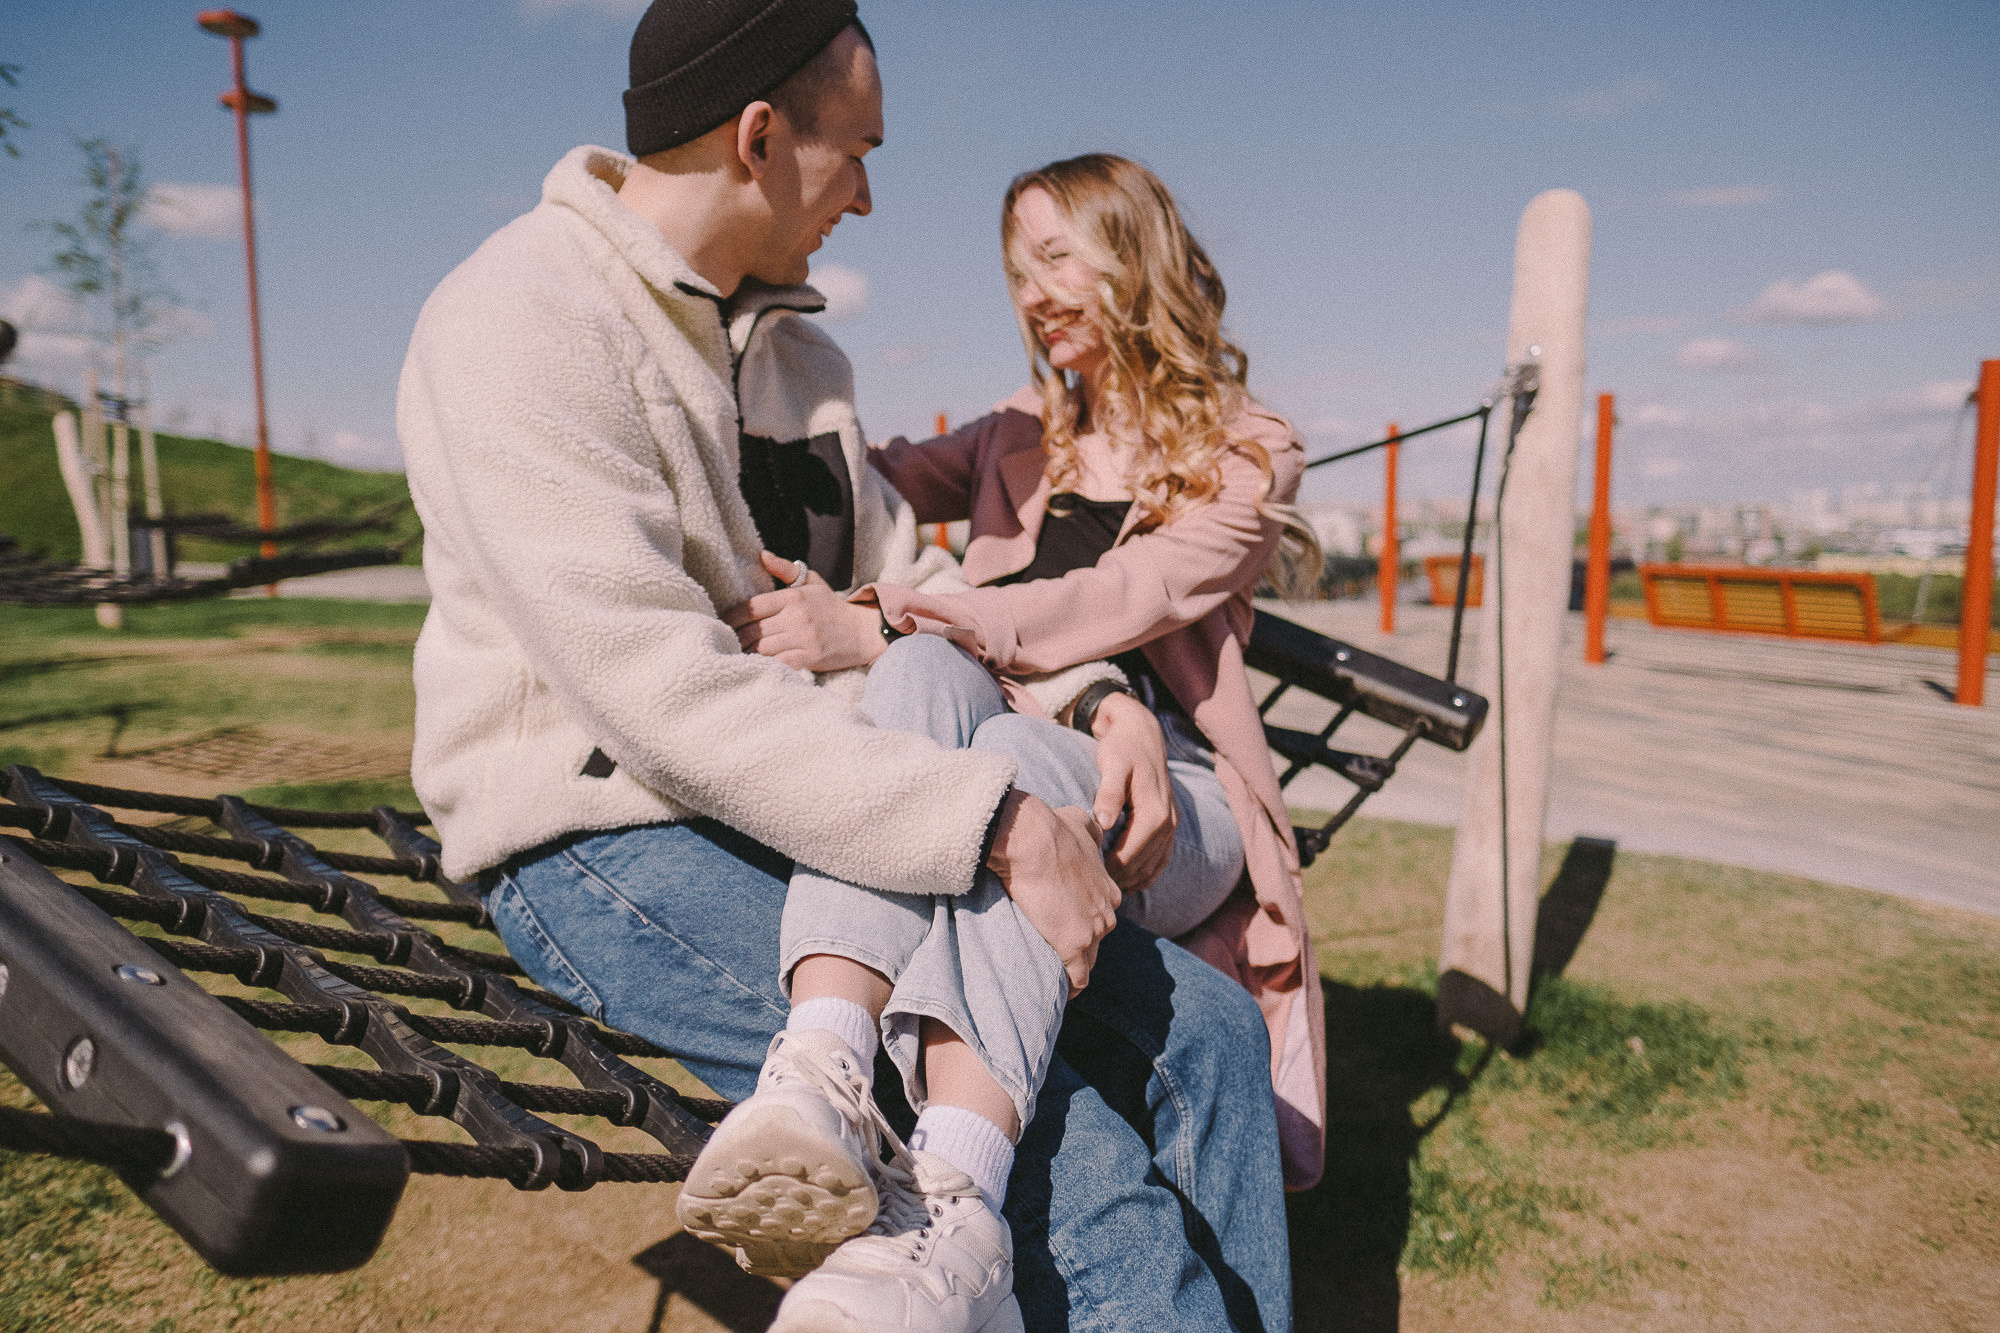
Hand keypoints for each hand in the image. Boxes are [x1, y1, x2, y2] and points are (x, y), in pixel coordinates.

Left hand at [723, 550, 887, 671]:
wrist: (863, 631)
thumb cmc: (832, 607)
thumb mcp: (812, 582)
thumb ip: (785, 570)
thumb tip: (763, 555)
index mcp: (793, 597)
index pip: (752, 606)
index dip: (732, 617)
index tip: (722, 623)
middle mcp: (796, 616)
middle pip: (753, 630)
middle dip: (735, 637)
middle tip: (723, 641)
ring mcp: (803, 638)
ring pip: (762, 648)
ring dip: (746, 653)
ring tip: (734, 654)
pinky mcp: (809, 657)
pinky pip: (778, 663)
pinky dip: (764, 665)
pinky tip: (754, 666)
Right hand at [986, 790, 1119, 996]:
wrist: (1032, 840)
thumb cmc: (1051, 828)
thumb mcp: (1080, 822)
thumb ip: (1091, 830)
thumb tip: (1094, 826)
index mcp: (1108, 890)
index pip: (1100, 916)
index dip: (1084, 923)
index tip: (1066, 927)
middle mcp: (1106, 913)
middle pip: (1096, 941)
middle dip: (1079, 947)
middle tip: (1055, 951)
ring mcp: (1092, 931)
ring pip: (1089, 962)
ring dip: (1075, 969)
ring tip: (1056, 977)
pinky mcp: (1074, 946)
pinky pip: (1078, 978)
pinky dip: (1071, 987)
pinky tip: (1061, 992)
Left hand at [1088, 692, 1177, 893]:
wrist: (1142, 735)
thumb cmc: (1122, 749)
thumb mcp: (1112, 764)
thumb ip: (1109, 793)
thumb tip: (1104, 823)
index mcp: (1154, 813)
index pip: (1129, 856)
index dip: (1108, 870)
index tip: (1086, 875)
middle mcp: (1168, 823)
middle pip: (1142, 866)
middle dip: (1118, 879)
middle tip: (1090, 884)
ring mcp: (1172, 826)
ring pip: (1153, 867)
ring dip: (1132, 881)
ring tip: (1105, 886)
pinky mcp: (1170, 825)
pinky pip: (1161, 860)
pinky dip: (1145, 874)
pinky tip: (1126, 880)